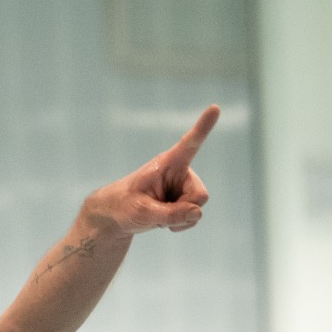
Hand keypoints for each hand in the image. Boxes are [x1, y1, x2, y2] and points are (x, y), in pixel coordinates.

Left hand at [83, 105, 218, 235]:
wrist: (117, 216)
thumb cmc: (124, 207)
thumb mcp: (142, 212)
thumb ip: (170, 214)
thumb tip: (197, 213)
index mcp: (167, 163)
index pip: (189, 144)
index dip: (203, 128)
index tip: (215, 107)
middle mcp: (180, 172)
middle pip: (200, 195)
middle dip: (183, 210)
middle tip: (158, 211)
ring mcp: (183, 187)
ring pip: (197, 209)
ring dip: (180, 219)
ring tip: (158, 214)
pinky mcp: (184, 200)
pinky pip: (194, 217)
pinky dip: (181, 224)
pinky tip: (164, 220)